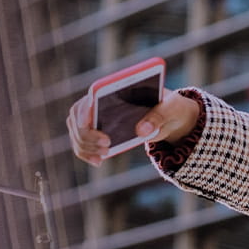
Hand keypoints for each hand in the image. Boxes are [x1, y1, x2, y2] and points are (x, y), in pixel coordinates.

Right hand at [67, 88, 200, 166]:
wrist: (170, 116)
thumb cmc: (169, 106)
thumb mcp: (170, 108)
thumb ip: (158, 116)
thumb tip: (141, 130)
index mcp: (118, 87)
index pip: (92, 93)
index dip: (85, 109)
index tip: (88, 123)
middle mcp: (101, 100)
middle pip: (78, 116)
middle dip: (87, 134)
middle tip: (107, 145)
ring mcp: (97, 117)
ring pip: (78, 131)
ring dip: (86, 146)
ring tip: (104, 155)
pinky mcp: (98, 132)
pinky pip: (82, 143)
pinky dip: (86, 154)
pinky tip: (98, 161)